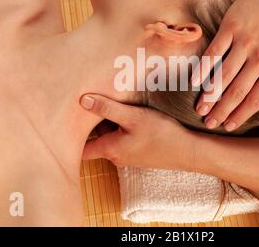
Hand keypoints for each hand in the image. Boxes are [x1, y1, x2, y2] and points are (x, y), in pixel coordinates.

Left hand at [80, 94, 195, 170]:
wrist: (188, 152)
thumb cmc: (161, 134)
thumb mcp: (133, 116)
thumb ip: (107, 109)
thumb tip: (82, 101)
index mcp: (110, 149)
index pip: (82, 149)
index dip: (73, 135)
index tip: (70, 119)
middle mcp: (117, 157)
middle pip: (97, 140)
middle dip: (94, 124)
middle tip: (94, 102)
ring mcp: (130, 156)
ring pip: (112, 138)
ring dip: (111, 124)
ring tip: (115, 104)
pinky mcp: (141, 153)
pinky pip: (125, 139)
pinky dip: (124, 128)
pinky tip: (134, 115)